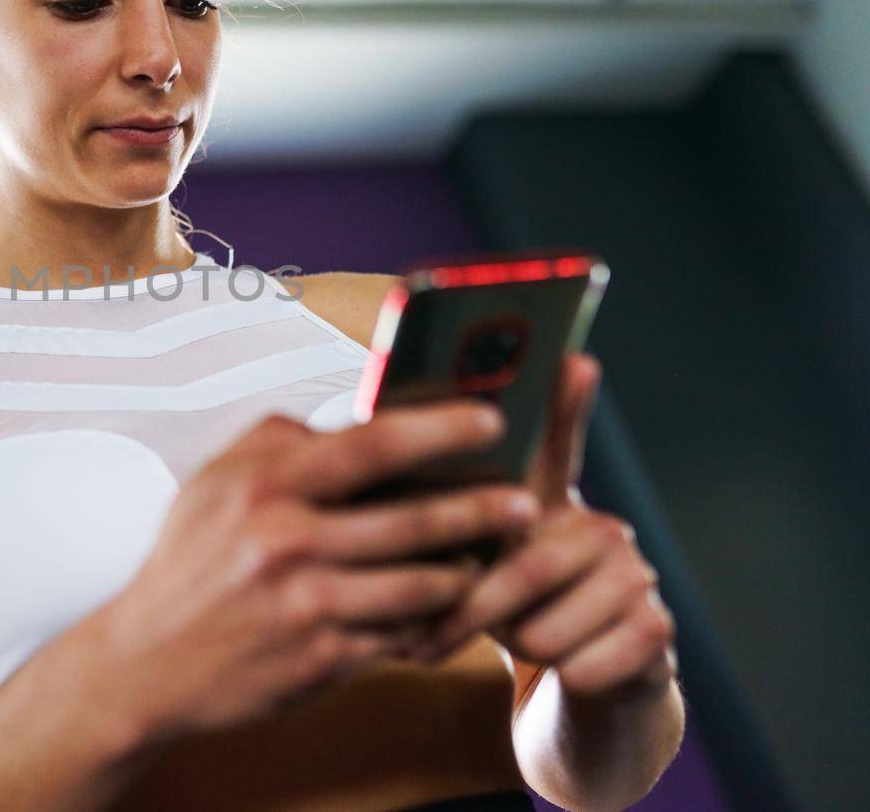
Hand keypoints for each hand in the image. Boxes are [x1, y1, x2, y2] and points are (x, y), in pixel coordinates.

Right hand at [90, 401, 541, 744]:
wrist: (147, 661)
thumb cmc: (189, 563)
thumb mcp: (215, 482)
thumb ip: (280, 440)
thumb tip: (352, 411)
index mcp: (265, 485)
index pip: (373, 444)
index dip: (442, 428)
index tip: (490, 419)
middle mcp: (287, 542)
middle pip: (415, 519)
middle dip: (483, 509)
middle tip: (526, 501)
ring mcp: (307, 606)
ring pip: (422, 585)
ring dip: (466, 571)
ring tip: (486, 558)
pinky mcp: (322, 660)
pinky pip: (401, 635)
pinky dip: (429, 621)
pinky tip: (442, 609)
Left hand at [413, 353, 678, 698]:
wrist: (584, 678)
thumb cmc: (514, 609)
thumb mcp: (476, 566)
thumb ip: (445, 529)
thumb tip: (380, 488)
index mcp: (549, 502)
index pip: (559, 444)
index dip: (564, 403)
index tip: (572, 357)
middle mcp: (600, 524)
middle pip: (526, 565)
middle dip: (468, 613)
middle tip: (422, 642)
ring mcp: (637, 572)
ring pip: (548, 627)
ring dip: (515, 651)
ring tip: (510, 645)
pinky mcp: (658, 628)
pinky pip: (583, 665)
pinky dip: (558, 679)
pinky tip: (564, 670)